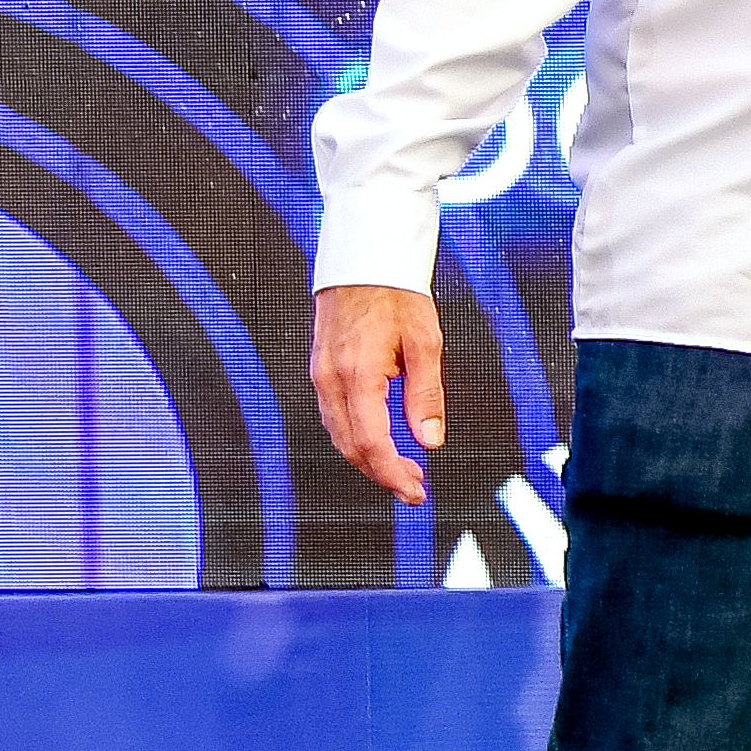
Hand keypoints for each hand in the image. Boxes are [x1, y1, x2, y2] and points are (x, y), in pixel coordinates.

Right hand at [310, 285, 445, 504]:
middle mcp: (331, 379)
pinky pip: (334, 416)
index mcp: (357, 375)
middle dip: (382, 474)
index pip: (372, 442)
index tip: (415, 491)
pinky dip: (355, 437)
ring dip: (368, 459)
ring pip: (339, 435)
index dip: (393, 474)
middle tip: (414, 487)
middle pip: (351, 446)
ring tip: (402, 469)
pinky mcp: (321, 370)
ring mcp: (321, 375)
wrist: (364, 260)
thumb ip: (425, 394)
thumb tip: (429, 439)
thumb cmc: (395, 293)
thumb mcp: (425, 343)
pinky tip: (379, 441)